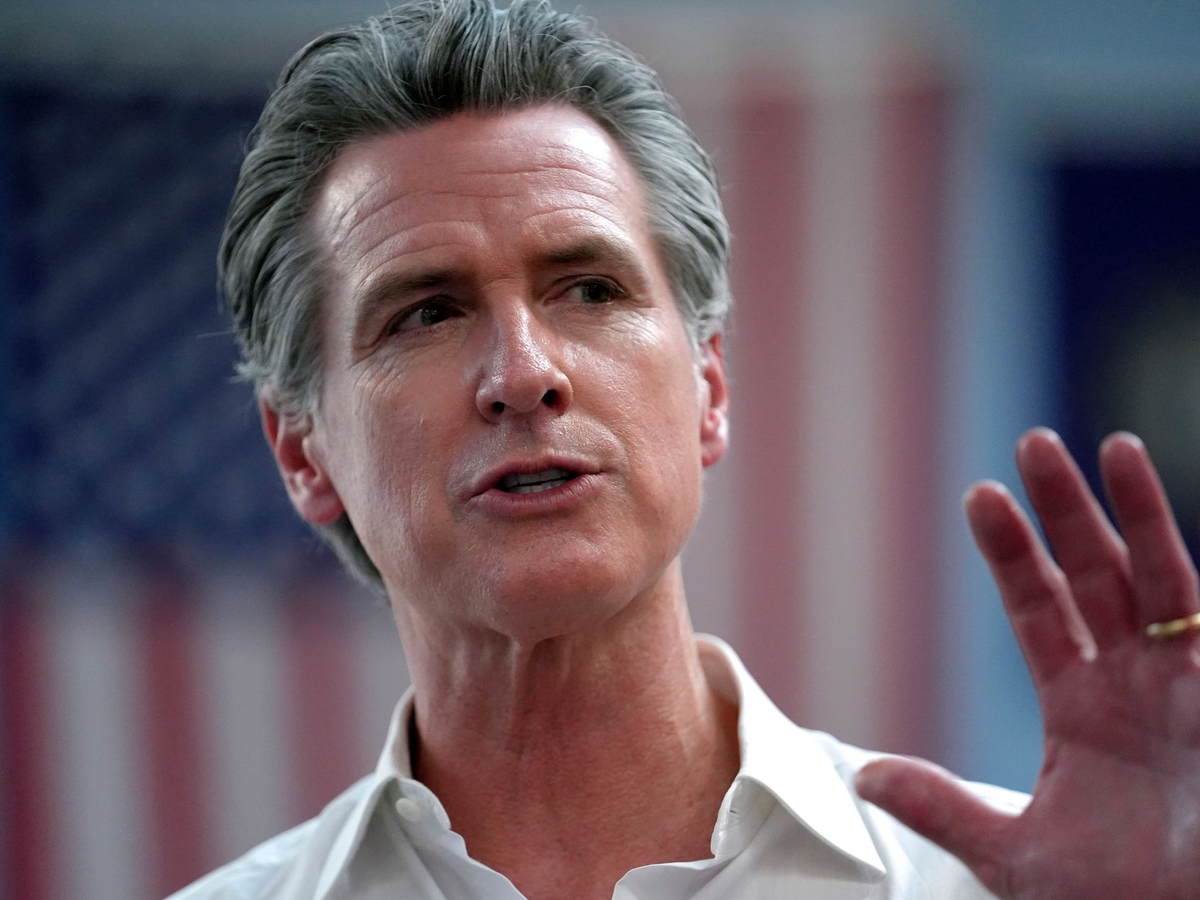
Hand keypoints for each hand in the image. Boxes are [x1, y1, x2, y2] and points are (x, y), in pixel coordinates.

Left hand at [855, 428, 1199, 898]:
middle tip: (1032, 442)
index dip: (1014, 552)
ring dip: (1138, 513)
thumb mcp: (1017, 857)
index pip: (1040, 608)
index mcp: (1082, 708)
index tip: (980, 495)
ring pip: (1160, 578)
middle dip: (1067, 510)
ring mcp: (1186, 686)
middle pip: (1097, 574)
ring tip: (1110, 447)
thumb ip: (942, 809)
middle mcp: (1133, 683)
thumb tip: (863, 776)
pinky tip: (1163, 511)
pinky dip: (1186, 559)